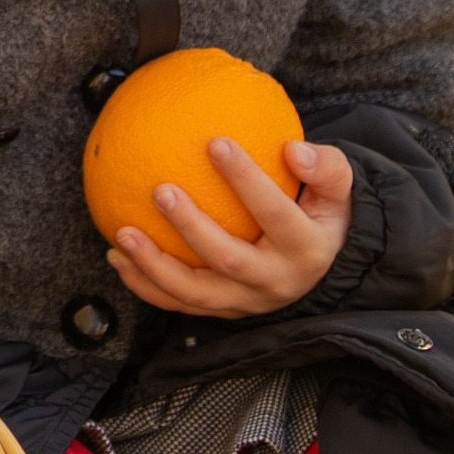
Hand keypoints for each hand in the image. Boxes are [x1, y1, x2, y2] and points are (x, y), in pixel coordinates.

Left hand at [112, 137, 353, 319]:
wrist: (318, 266)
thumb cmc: (319, 213)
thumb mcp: (337, 189)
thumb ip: (324, 166)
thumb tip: (293, 149)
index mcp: (307, 250)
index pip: (275, 213)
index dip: (247, 180)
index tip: (216, 142)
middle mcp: (275, 283)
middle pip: (229, 260)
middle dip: (191, 227)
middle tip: (160, 189)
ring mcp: (245, 303)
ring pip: (195, 292)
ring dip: (154, 265)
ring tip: (122, 234)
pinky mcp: (220, 311)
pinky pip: (177, 303)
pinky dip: (144, 284)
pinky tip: (116, 255)